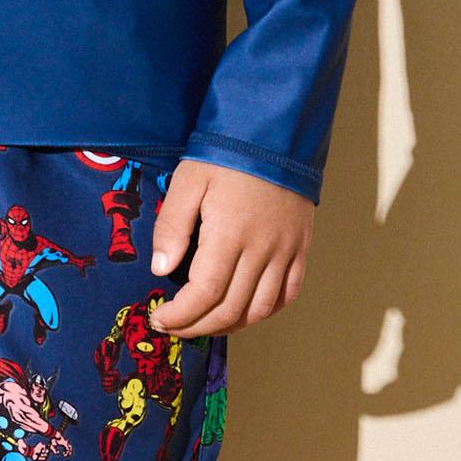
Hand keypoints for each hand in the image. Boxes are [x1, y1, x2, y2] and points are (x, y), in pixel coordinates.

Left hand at [147, 160, 312, 334]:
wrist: (275, 134)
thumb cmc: (226, 155)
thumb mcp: (187, 182)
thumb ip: (172, 227)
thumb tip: (161, 270)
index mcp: (230, 235)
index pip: (205, 294)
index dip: (180, 315)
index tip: (159, 318)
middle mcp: (262, 250)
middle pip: (231, 309)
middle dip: (197, 326)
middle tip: (174, 326)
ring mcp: (286, 252)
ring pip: (260, 309)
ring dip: (229, 326)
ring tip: (204, 323)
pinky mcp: (300, 248)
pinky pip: (287, 294)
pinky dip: (264, 312)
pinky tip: (243, 312)